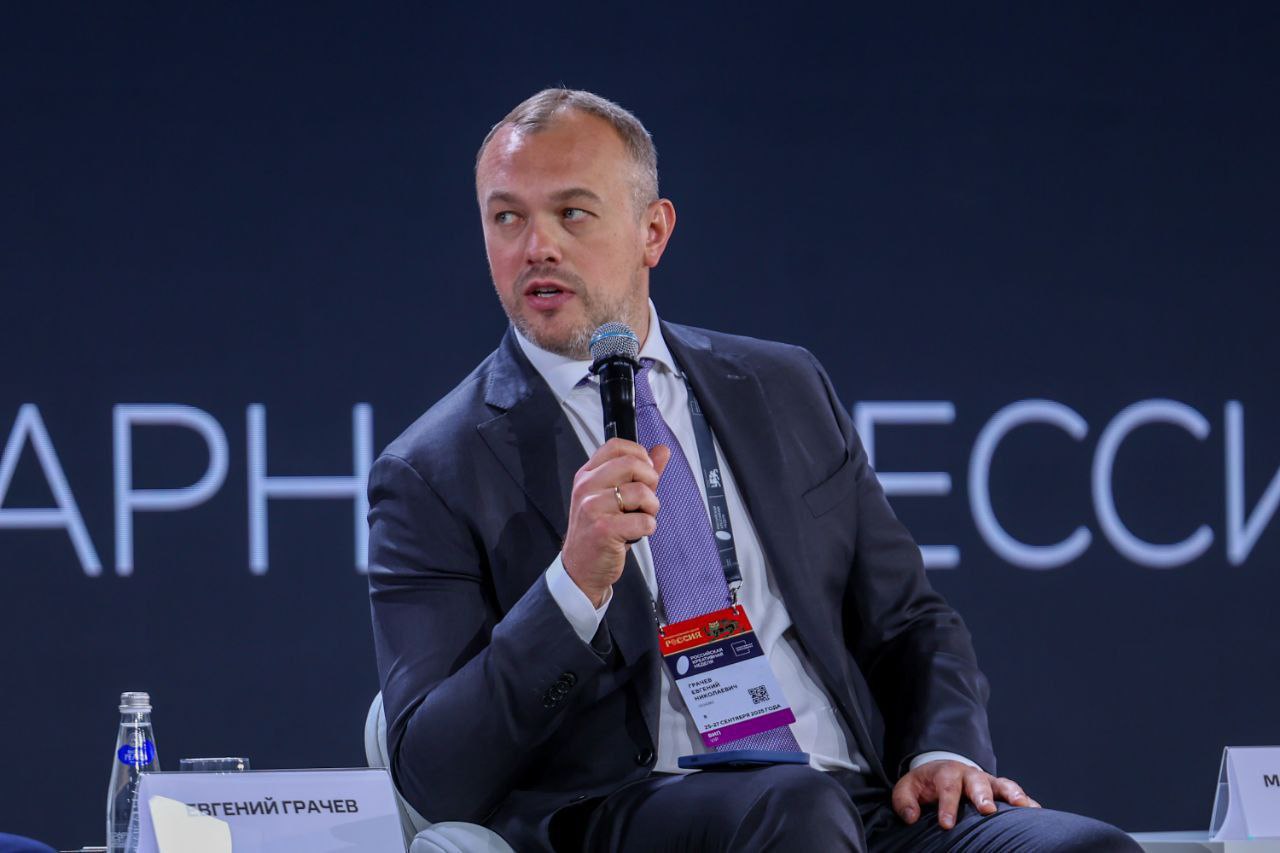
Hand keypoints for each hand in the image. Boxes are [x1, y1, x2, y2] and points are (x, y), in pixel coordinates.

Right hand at [562, 438, 670, 606]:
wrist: (581, 567)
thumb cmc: (599, 531)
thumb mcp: (614, 496)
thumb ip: (640, 472)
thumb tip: (662, 450)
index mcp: (588, 475)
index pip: (616, 445)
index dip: (639, 454)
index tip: (644, 471)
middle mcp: (587, 487)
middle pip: (632, 464)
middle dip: (651, 481)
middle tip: (646, 498)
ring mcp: (592, 508)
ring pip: (641, 492)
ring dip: (651, 508)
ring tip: (640, 518)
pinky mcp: (603, 530)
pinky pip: (644, 521)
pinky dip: (648, 528)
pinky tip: (636, 533)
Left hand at [892, 760, 1040, 829]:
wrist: (942, 770)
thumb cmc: (926, 784)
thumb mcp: (907, 788)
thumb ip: (904, 801)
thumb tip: (911, 817)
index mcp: (946, 773)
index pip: (946, 787)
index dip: (947, 806)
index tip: (947, 824)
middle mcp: (969, 775)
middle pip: (977, 782)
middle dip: (982, 795)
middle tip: (986, 810)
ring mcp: (987, 781)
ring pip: (1002, 784)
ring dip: (1012, 794)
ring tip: (1021, 806)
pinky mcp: (1000, 789)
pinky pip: (1015, 793)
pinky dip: (1026, 800)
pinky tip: (1037, 812)